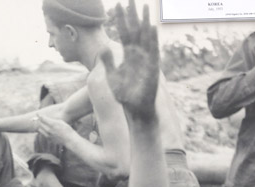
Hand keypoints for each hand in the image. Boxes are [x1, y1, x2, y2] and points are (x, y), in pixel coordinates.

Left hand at [34, 114, 74, 144]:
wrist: (69, 139)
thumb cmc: (67, 129)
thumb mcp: (61, 122)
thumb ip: (53, 120)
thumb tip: (47, 119)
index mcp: (53, 124)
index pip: (43, 119)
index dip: (39, 115)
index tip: (37, 113)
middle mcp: (49, 130)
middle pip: (40, 124)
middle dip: (40, 120)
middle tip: (40, 118)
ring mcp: (48, 135)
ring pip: (40, 129)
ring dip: (40, 126)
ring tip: (42, 124)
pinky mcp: (48, 139)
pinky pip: (43, 134)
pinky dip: (43, 131)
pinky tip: (46, 130)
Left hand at [100, 0, 158, 120]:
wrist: (134, 108)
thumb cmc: (124, 94)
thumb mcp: (112, 77)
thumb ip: (108, 62)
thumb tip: (102, 48)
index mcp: (128, 55)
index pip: (124, 33)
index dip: (121, 20)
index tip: (117, 5)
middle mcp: (138, 53)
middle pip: (135, 30)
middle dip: (132, 14)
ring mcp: (146, 59)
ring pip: (145, 36)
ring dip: (144, 21)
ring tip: (144, 6)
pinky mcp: (152, 67)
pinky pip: (152, 50)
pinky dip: (151, 39)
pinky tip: (150, 27)